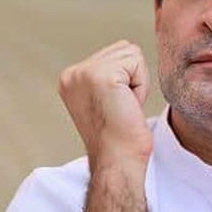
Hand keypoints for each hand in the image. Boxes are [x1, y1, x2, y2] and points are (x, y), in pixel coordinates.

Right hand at [58, 40, 152, 175]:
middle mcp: (73, 73)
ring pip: (131, 53)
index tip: (116, 107)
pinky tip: (128, 106)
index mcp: (71, 78)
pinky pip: (137, 63)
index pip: (114, 54)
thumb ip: (108, 75)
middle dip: (133, 77)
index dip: (126, 80)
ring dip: (137, 82)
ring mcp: (84, 73)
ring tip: (124, 106)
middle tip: (122, 107)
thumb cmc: (120, 138)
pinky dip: (141, 86)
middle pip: (124, 49)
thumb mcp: (105, 100)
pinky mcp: (101, 76)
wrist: (118, 162)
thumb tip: (129, 51)